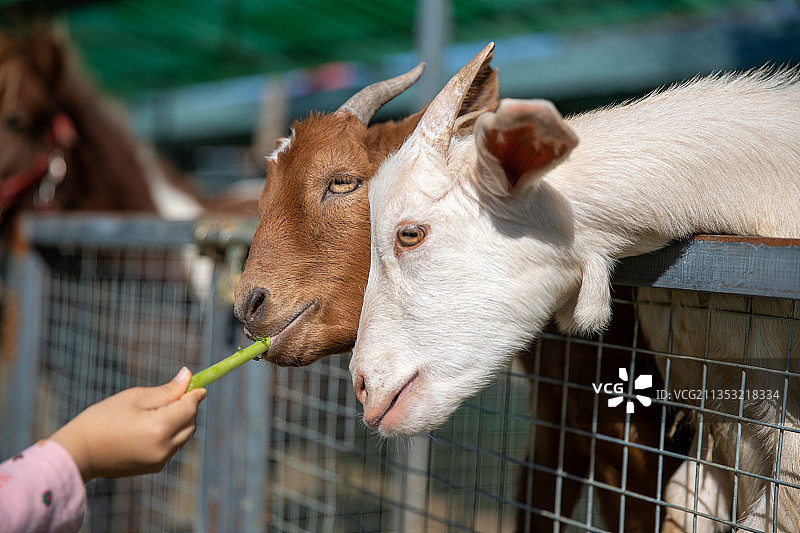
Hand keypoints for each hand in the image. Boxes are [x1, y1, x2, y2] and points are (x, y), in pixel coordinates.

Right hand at [51, 367, 206, 481]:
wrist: (78, 452)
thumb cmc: (103, 419)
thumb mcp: (135, 398)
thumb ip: (166, 391)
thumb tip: (188, 376)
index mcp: (160, 428)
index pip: (190, 407)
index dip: (194, 393)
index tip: (196, 383)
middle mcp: (165, 448)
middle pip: (190, 423)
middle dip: (186, 407)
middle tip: (170, 395)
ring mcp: (160, 461)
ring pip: (183, 436)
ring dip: (178, 421)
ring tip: (153, 411)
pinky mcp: (154, 468)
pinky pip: (172, 447)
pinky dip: (169, 434)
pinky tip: (148, 427)